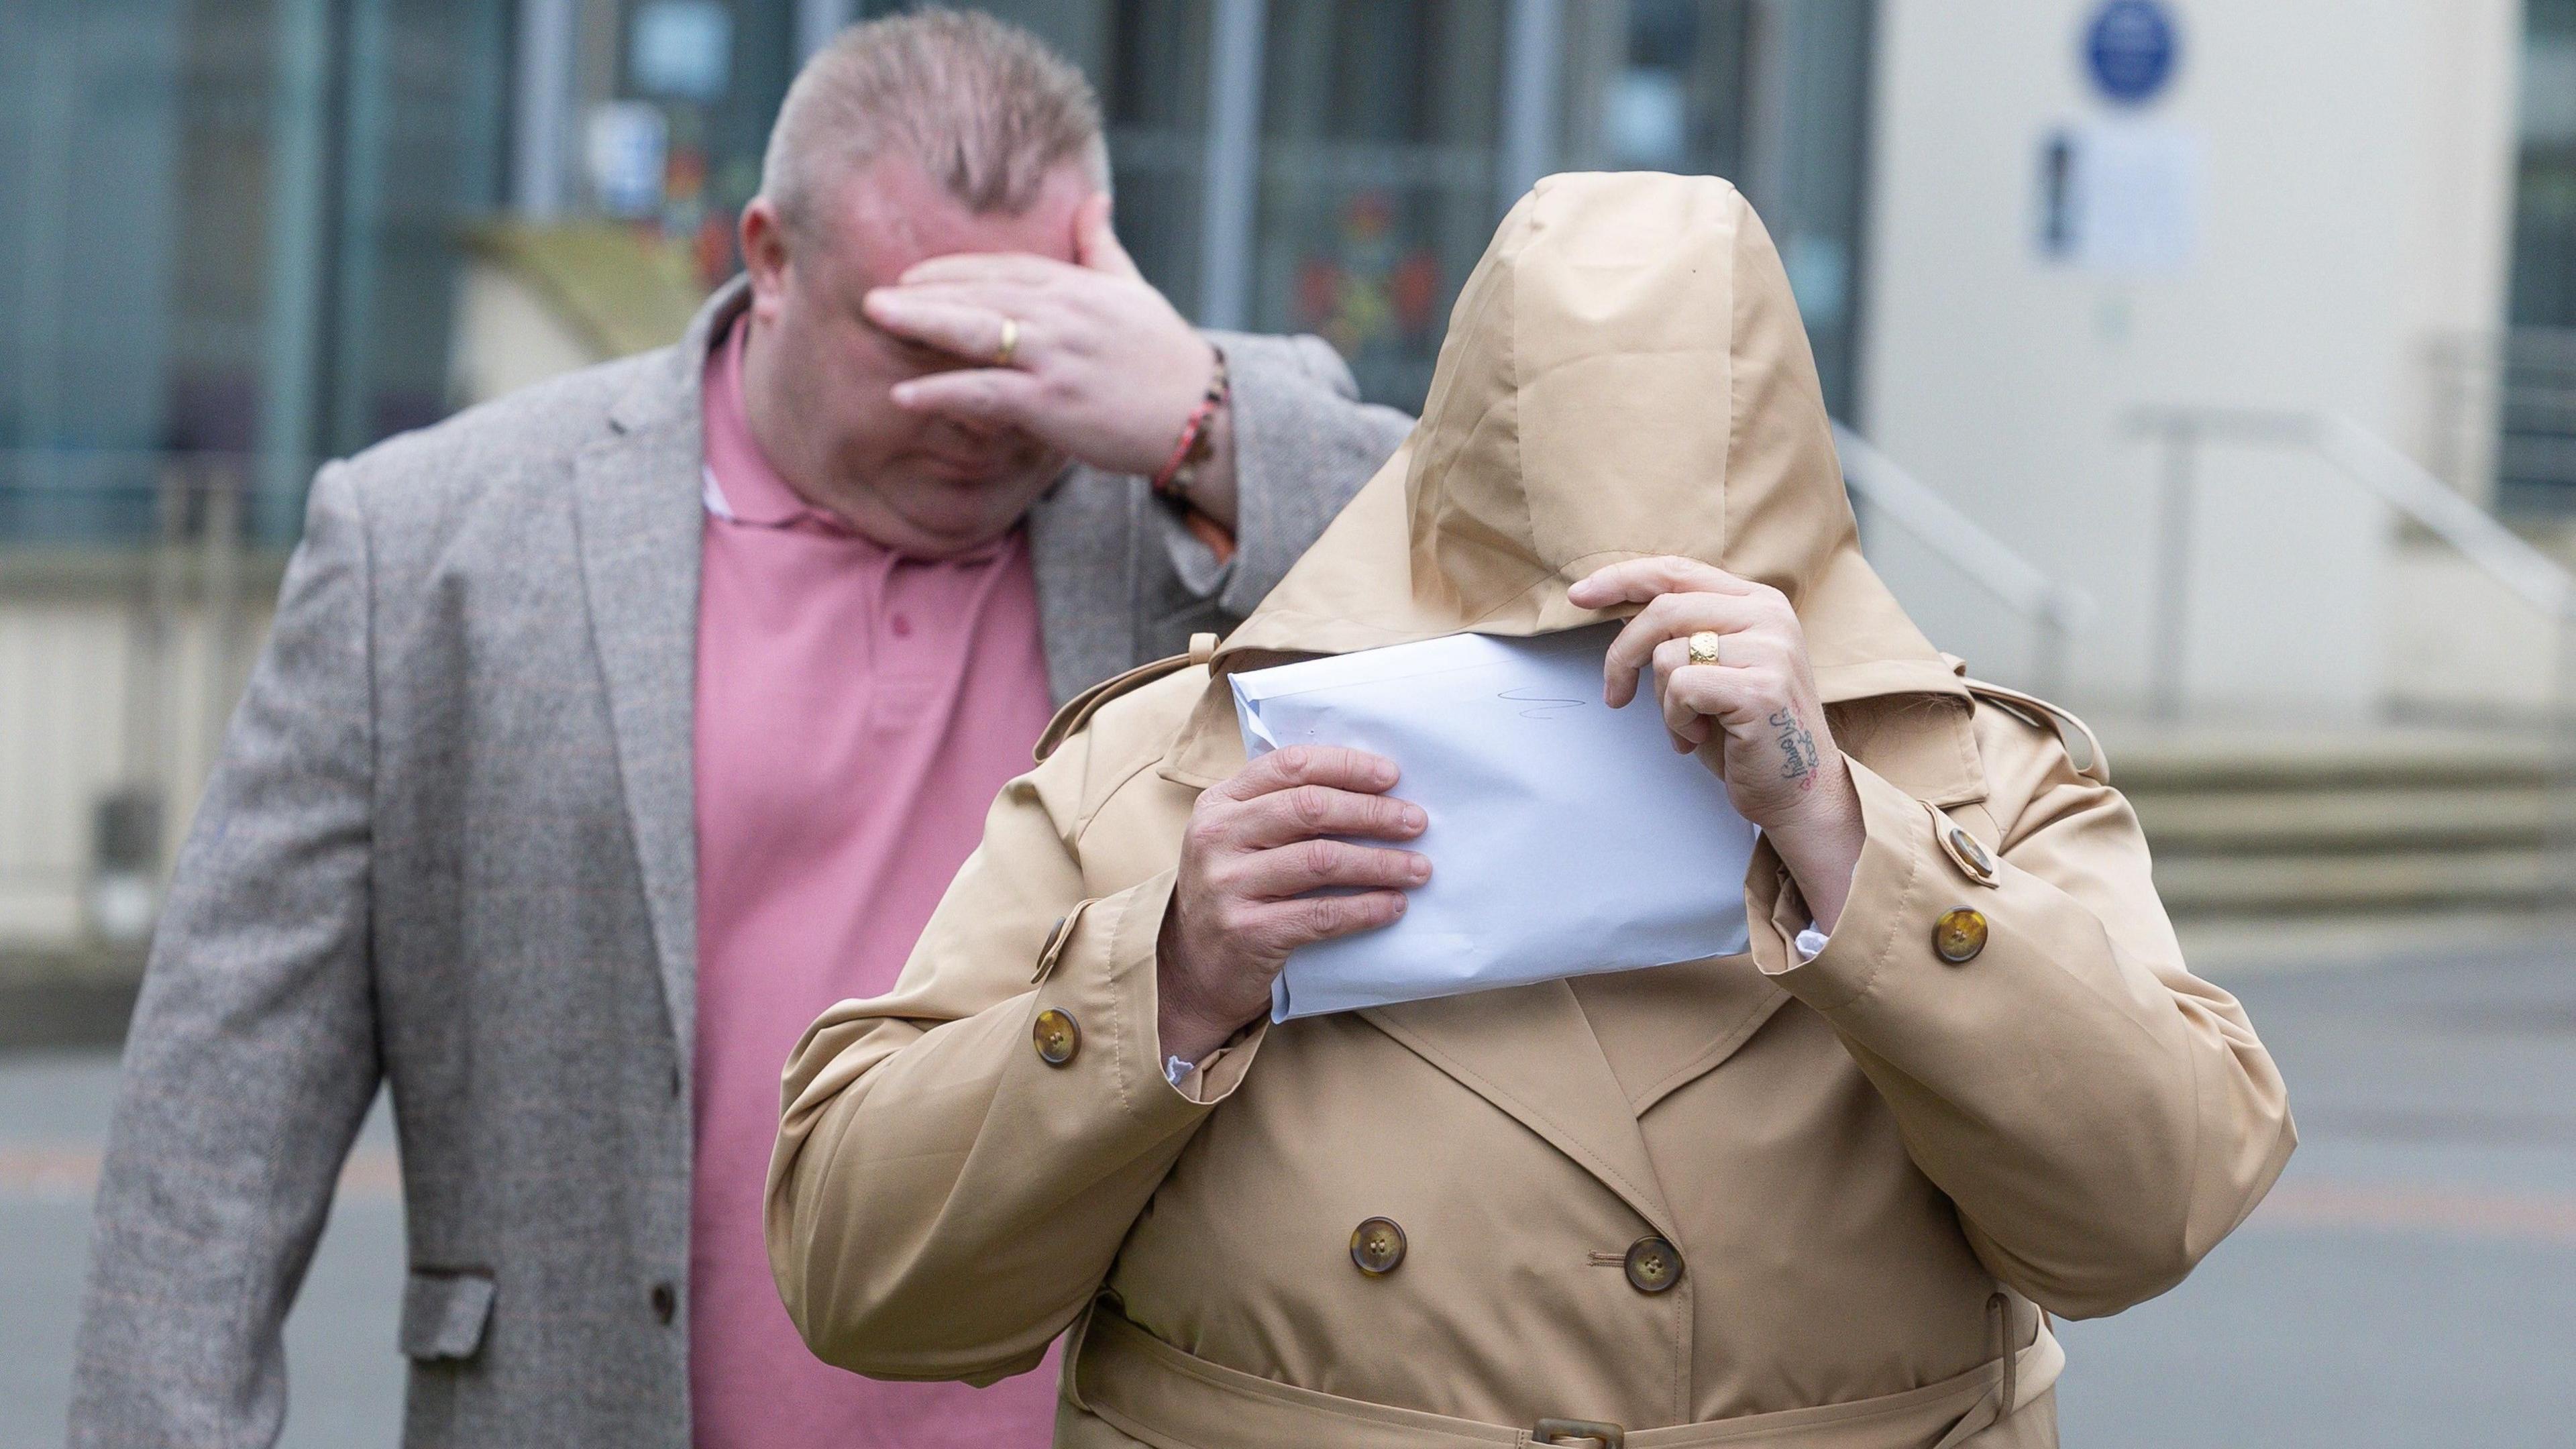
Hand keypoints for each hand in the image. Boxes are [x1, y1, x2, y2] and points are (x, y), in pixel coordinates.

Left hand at [862, 194, 1237, 522]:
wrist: (1202, 415)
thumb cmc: (1165, 357)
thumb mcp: (1135, 291)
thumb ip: (1103, 248)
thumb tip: (1093, 201)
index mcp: (1077, 287)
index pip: (1003, 268)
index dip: (953, 270)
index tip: (911, 275)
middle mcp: (1062, 314)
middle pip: (979, 292)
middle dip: (922, 292)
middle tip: (870, 295)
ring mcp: (1056, 357)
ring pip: (976, 331)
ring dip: (921, 324)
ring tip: (874, 319)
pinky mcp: (1053, 403)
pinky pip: (986, 394)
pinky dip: (943, 392)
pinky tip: (903, 395)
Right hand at [1158, 747, 1429, 1065]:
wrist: (1192, 970)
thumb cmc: (1233, 894)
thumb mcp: (1238, 839)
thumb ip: (1282, 809)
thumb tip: (1371, 790)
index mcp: (1220, 802)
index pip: (1290, 765)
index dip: (1346, 766)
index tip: (1392, 776)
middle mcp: (1217, 837)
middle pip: (1310, 808)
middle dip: (1373, 812)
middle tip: (1416, 822)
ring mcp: (1227, 885)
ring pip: (1321, 860)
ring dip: (1380, 862)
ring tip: (1419, 868)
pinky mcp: (1246, 932)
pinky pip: (1320, 915)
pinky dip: (1365, 909)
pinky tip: (1393, 906)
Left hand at [1568, 557, 1864, 930]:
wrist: (1798, 791)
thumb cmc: (1745, 734)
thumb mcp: (1710, 670)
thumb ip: (1679, 634)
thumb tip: (1617, 607)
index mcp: (1757, 602)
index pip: (1677, 571)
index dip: (1622, 579)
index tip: (1579, 596)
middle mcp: (1769, 616)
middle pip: (1663, 609)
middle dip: (1622, 655)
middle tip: (1614, 695)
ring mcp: (1770, 650)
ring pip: (1668, 654)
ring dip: (1661, 702)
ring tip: (1687, 727)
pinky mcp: (1761, 688)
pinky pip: (1681, 689)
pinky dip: (1676, 720)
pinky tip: (1698, 738)